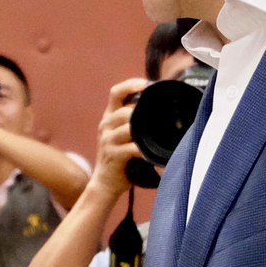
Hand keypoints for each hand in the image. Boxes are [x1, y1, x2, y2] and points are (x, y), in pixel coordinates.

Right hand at [87, 77, 147, 198]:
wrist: (105, 182)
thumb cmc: (120, 157)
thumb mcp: (122, 135)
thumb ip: (133, 121)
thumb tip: (158, 109)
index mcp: (109, 117)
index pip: (116, 93)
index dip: (130, 85)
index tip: (146, 84)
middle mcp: (106, 126)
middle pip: (124, 110)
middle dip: (142, 112)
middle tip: (160, 115)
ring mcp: (108, 141)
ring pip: (128, 127)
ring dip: (144, 130)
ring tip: (158, 134)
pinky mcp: (114, 155)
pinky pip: (132, 148)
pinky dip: (144, 149)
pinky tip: (152, 152)